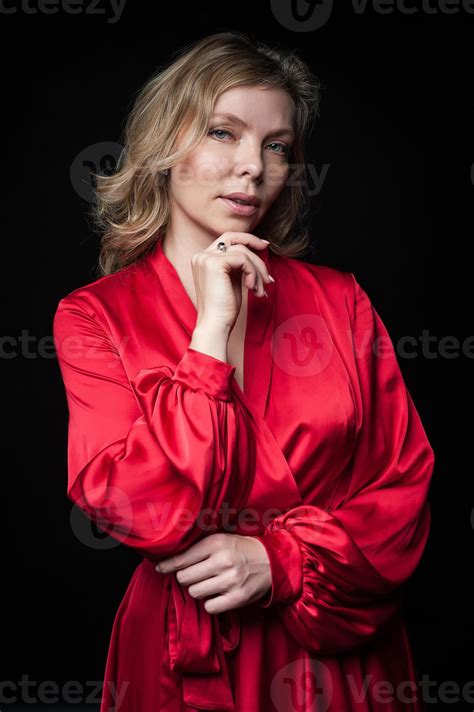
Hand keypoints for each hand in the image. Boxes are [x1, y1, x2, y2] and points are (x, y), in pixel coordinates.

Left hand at [155, 533, 271, 614]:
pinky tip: (219, 594)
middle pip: (184, 578)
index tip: (160, 568)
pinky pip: (210, 607)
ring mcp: (231, 580)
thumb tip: (168, 559)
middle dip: (186, 578)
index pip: (181, 558)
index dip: (167, 565)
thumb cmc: (240, 550)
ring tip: (210, 583)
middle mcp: (222, 560)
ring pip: (195, 592)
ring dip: (199, 590)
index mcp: (216, 543)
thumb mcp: (221, 539)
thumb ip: (197, 547)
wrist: (272, 561)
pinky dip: (211, 603)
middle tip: (196, 575)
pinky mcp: (237, 598)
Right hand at [191, 232, 274, 332]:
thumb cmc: (225, 309)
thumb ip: (239, 265)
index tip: (263, 246)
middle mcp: (201, 256)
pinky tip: (252, 289)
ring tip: (260, 289)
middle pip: (233, 237)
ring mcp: (206, 258)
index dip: (246, 239)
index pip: (227, 239)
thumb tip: (258, 253)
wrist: (216, 324)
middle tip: (268, 249)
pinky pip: (243, 259)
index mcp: (203, 259)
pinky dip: (253, 273)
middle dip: (253, 241)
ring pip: (242, 251)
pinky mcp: (214, 263)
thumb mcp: (233, 281)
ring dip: (257, 269)